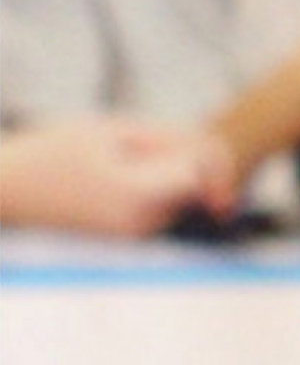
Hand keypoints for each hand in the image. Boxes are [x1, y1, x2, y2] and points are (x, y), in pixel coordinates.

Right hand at [0, 117, 234, 236]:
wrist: (13, 189)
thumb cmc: (57, 150)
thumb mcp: (111, 130)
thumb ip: (168, 141)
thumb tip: (215, 158)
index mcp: (139, 193)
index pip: (200, 173)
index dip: (200, 152)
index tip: (176, 140)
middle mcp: (146, 221)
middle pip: (197, 185)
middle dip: (183, 159)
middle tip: (137, 144)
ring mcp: (141, 232)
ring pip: (182, 195)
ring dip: (165, 171)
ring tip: (115, 159)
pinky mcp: (134, 235)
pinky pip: (163, 204)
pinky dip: (152, 185)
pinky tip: (114, 174)